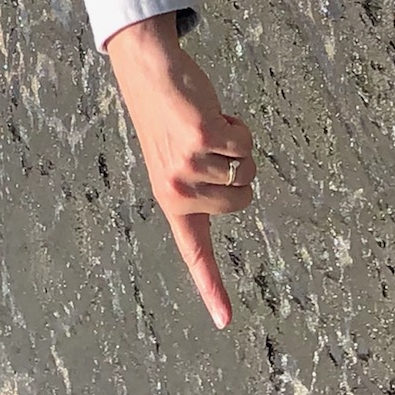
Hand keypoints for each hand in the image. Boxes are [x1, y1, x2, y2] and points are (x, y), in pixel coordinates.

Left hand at [103, 13, 255, 328]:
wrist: (148, 71)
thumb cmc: (166, 115)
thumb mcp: (172, 161)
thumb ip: (197, 186)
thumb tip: (232, 194)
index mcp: (171, 202)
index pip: (194, 254)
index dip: (212, 289)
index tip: (225, 322)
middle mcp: (176, 190)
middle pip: (243, 200)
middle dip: (239, 171)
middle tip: (208, 146)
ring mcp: (187, 166)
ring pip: (246, 169)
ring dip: (238, 145)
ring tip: (204, 127)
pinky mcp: (200, 138)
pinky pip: (244, 142)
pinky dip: (239, 125)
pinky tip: (211, 113)